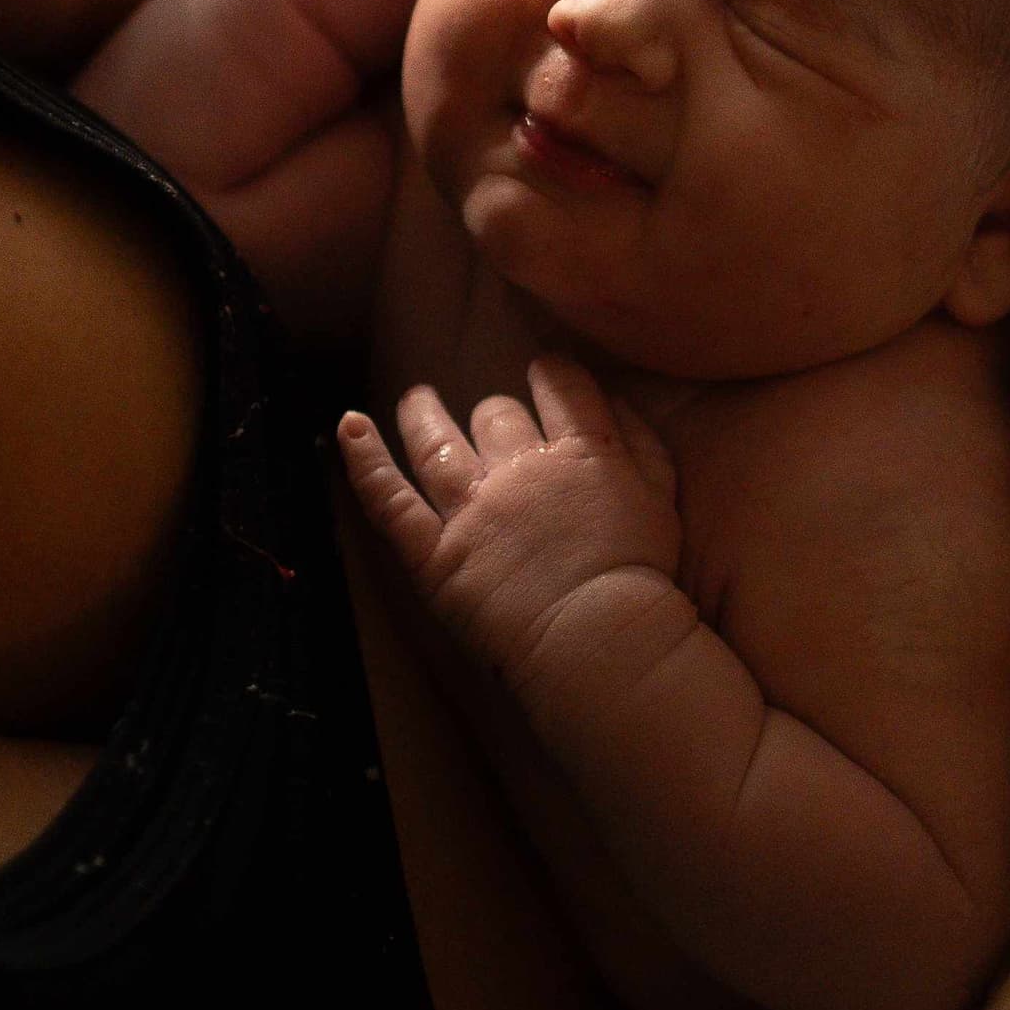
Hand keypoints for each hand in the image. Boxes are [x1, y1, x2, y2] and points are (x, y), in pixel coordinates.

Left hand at [338, 356, 687, 695]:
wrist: (598, 636)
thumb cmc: (640, 576)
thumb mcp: (662, 498)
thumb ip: (643, 444)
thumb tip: (616, 401)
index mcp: (580, 453)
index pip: (562, 388)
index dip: (552, 375)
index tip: (546, 374)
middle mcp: (519, 468)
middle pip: (497, 417)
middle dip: (495, 414)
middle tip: (492, 421)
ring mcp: (471, 509)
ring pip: (436, 442)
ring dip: (421, 414)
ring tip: (415, 399)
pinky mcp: (434, 552)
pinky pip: (389, 500)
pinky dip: (364, 462)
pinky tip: (347, 426)